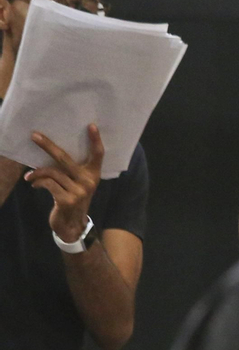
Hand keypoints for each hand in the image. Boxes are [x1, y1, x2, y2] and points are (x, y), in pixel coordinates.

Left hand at [25, 126, 102, 242]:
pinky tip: (34, 185)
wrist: (72, 224)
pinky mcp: (67, 200)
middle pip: (65, 158)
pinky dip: (38, 182)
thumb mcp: (76, 184)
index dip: (95, 140)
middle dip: (47, 146)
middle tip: (34, 136)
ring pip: (52, 172)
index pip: (98, 155)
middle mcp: (88, 181)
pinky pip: (48, 184)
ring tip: (30, 177)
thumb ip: (69, 171)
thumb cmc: (71, 199)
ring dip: (37, 173)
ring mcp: (79, 191)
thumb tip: (48, 154)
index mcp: (93, 175)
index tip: (91, 125)